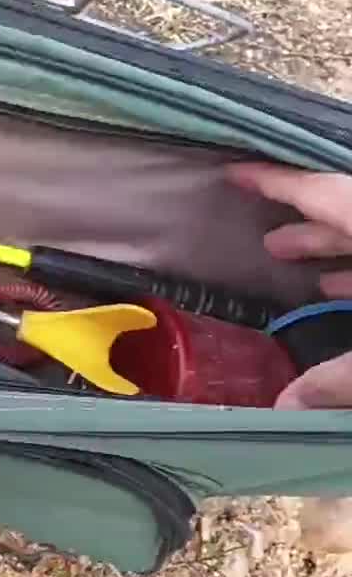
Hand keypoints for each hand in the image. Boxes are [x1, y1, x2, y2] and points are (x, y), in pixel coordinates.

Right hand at [229, 162, 351, 409]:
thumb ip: (338, 378)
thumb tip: (285, 405)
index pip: (321, 193)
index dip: (275, 181)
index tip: (235, 171)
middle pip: (346, 208)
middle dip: (305, 224)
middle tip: (266, 242)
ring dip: (335, 246)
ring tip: (297, 265)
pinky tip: (338, 290)